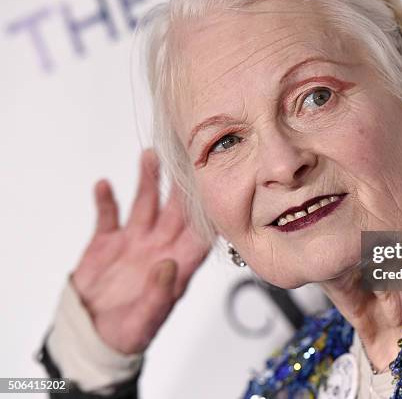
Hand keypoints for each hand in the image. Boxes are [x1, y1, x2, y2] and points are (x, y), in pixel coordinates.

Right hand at [71, 149, 211, 353]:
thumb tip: (168, 265)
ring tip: (150, 156)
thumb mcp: (146, 320)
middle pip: (175, 210)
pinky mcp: (106, 242)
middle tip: (188, 157)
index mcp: (177, 265)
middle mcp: (159, 247)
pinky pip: (108, 216)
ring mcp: (133, 242)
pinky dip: (106, 200)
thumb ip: (159, 293)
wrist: (93, 336)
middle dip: (182, 185)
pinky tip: (104, 184)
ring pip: (145, 203)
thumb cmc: (130, 331)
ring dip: (148, 180)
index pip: (200, 234)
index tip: (218, 189)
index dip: (210, 213)